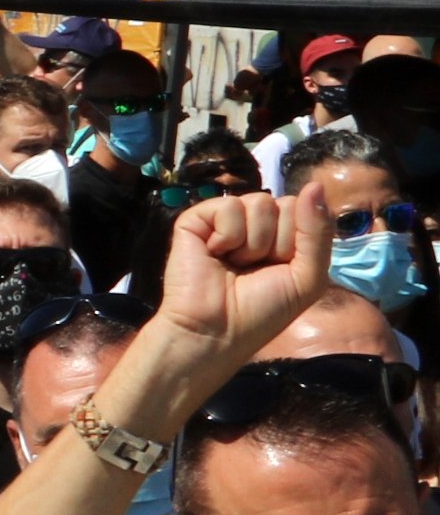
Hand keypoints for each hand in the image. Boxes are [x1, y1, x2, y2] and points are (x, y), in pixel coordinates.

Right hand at [151, 188, 333, 382]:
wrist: (217, 330)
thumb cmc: (263, 311)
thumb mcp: (308, 275)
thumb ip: (317, 231)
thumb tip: (316, 184)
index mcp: (282, 237)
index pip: (305, 209)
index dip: (298, 239)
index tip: (282, 268)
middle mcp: (255, 225)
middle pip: (284, 203)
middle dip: (277, 240)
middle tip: (255, 268)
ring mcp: (225, 221)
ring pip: (259, 202)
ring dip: (253, 241)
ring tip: (234, 263)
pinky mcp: (196, 220)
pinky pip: (228, 206)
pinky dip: (228, 234)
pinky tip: (215, 252)